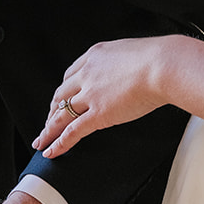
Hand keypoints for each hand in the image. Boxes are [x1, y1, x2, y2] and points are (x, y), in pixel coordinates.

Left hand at [33, 37, 173, 156]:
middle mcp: (87, 74)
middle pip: (61, 95)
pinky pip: (72, 131)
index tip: (62, 98)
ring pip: (61, 115)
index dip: (64, 90)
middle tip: (47, 123)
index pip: (71, 74)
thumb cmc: (159, 59)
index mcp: (95, 56)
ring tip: (41, 142)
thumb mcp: (132, 52)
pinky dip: (59, 143)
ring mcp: (90, 95)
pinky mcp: (98, 114)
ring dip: (48, 130)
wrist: (162, 66)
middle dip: (52, 111)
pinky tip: (52, 151)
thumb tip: (130, 71)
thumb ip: (123, 63)